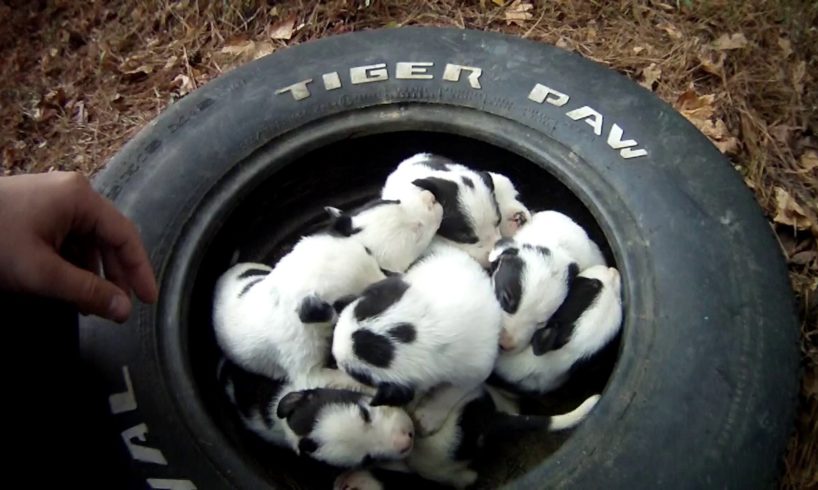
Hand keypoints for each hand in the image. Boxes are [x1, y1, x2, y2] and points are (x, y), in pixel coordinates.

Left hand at [0, 172, 157, 321]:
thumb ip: (87, 292)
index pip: (125, 236)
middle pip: (107, 237)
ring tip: (88, 303)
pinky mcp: (35, 209)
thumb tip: (124, 311)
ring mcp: (52, 198)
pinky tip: (64, 286)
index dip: (140, 271)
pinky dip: (70, 263)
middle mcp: (72, 192)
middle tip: (119, 308)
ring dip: (90, 272)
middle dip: (113, 275)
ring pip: (86, 240)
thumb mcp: (41, 273)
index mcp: (80, 198)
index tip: (148, 301)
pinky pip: (66, 237)